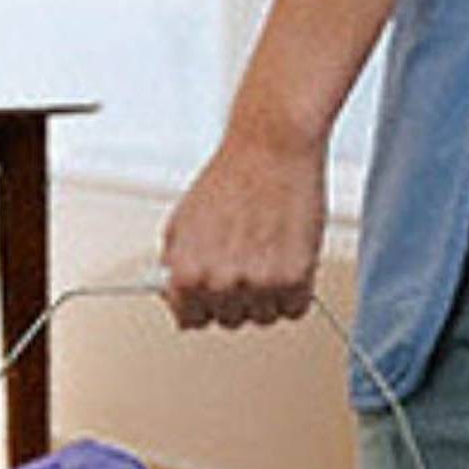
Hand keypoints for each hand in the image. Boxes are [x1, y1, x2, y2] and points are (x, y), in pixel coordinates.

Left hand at [161, 137, 325, 329]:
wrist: (272, 148)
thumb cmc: (231, 177)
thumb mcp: (181, 221)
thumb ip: (175, 264)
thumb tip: (173, 292)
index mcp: (187, 274)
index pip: (190, 321)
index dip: (202, 304)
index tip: (211, 294)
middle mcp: (220, 284)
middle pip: (229, 320)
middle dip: (236, 295)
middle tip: (245, 259)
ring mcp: (258, 285)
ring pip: (263, 317)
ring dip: (267, 294)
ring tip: (267, 254)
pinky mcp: (294, 279)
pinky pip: (295, 308)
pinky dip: (295, 291)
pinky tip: (287, 260)